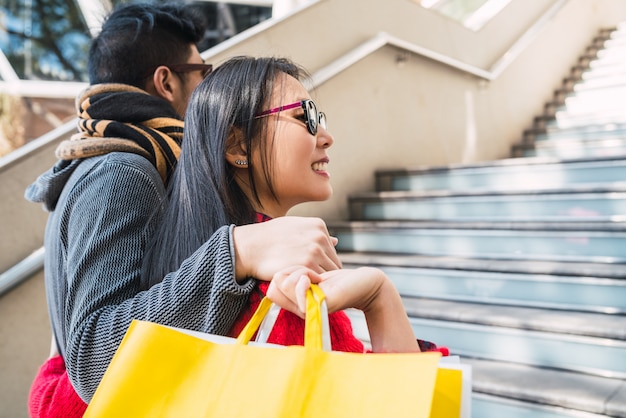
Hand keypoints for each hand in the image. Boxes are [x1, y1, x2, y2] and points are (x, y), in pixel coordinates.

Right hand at [232, 216, 340, 281]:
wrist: (249, 247)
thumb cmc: (267, 237)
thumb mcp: (292, 226)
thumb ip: (314, 234)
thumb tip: (336, 241)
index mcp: (319, 225)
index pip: (331, 251)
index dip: (322, 263)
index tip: (308, 269)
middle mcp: (320, 236)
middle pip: (333, 263)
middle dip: (323, 272)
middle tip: (308, 280)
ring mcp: (315, 251)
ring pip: (329, 274)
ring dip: (319, 281)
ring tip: (304, 283)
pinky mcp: (308, 265)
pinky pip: (319, 281)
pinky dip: (313, 286)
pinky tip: (301, 285)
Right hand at [266, 266, 386, 315]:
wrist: (365, 284)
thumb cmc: (341, 279)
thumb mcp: (311, 276)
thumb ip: (295, 276)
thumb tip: (282, 266)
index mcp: (297, 303)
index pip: (271, 291)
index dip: (280, 275)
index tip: (300, 271)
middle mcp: (300, 309)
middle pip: (273, 287)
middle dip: (288, 271)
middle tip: (308, 272)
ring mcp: (308, 309)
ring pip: (284, 285)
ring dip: (299, 271)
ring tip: (315, 275)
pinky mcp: (319, 305)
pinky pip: (298, 290)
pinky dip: (306, 276)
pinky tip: (319, 278)